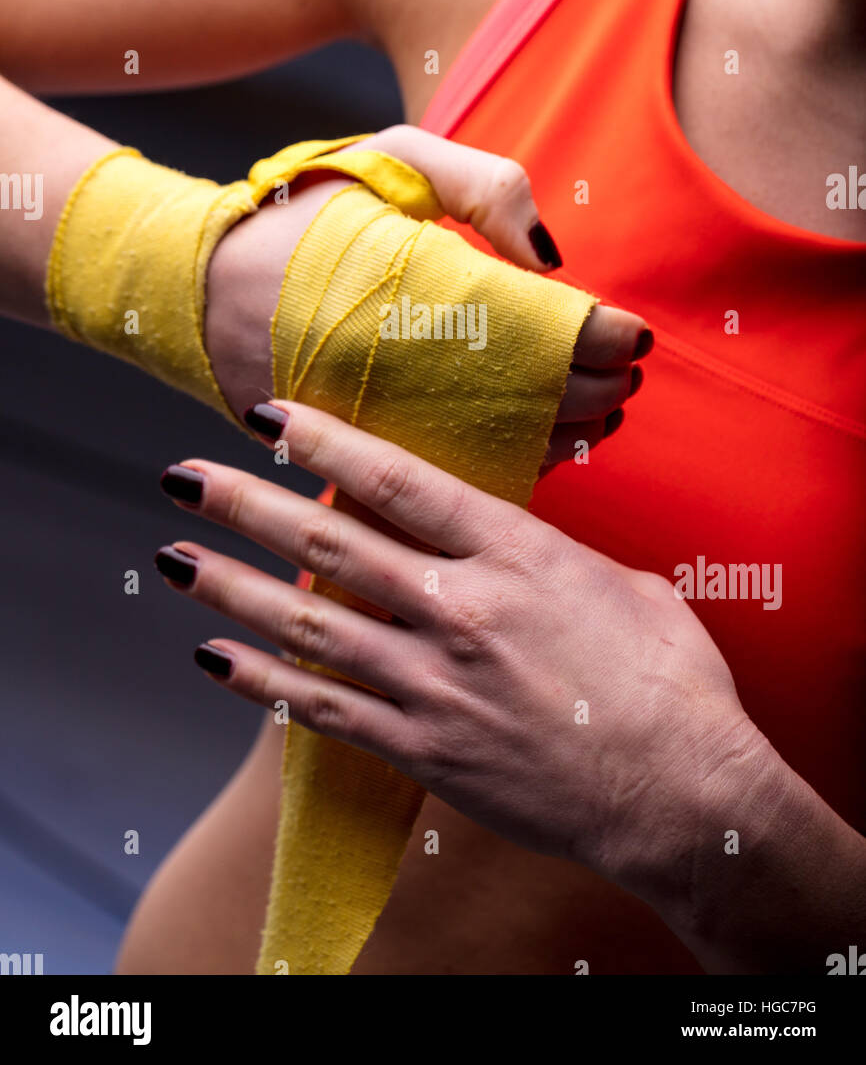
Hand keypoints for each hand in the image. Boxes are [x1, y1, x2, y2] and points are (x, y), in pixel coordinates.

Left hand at [155, 400, 761, 916]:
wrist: (681, 794)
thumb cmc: (670, 684)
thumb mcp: (622, 586)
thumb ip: (551, 557)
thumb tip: (515, 547)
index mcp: (514, 553)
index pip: (398, 480)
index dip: (323, 442)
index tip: (268, 417)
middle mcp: (460, 609)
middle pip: (331, 543)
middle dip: (246, 504)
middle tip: (183, 477)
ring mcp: (434, 683)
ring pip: (308, 623)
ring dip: (231, 589)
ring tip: (171, 559)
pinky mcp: (424, 748)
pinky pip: (323, 709)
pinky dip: (261, 685)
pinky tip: (215, 660)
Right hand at [204, 125, 650, 456]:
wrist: (200, 284)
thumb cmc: (305, 214)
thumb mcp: (392, 159)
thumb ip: (483, 185)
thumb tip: (554, 256)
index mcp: (425, 287)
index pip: (545, 327)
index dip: (603, 336)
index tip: (633, 333)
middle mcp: (412, 361)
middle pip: (537, 395)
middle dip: (600, 388)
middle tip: (630, 373)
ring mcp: (389, 415)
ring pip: (505, 445)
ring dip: (568, 433)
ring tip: (606, 412)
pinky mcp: (367, 449)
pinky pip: (457, 471)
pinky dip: (512, 464)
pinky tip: (545, 449)